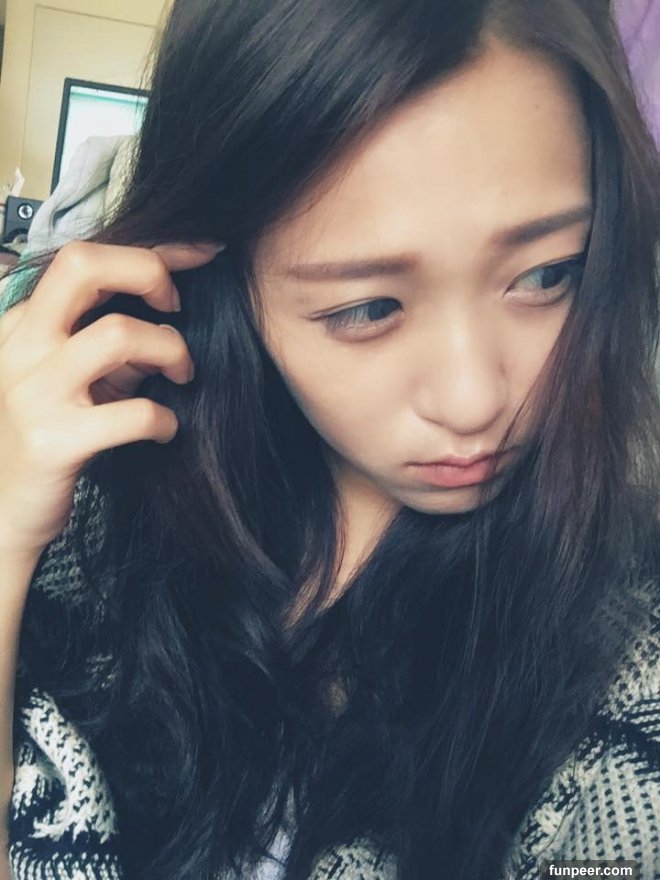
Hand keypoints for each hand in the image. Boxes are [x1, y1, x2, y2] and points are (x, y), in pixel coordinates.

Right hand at [0, 240, 219, 558]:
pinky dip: (164, 418)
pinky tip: (164, 429)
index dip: (152, 249)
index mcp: (22, 323)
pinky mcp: (53, 441)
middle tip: (176, 308)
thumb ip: (107, 342)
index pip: (85, 258)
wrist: (0, 512)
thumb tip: (167, 312)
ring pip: (118, 334)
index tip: (202, 252)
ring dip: (169, 349)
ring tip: (181, 374)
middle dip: (148, 271)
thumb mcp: (68, 376)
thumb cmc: (47, 435)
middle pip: (83, 265)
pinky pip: (132, 413)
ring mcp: (32, 392)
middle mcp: (20, 346)